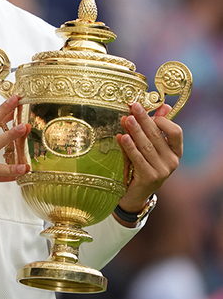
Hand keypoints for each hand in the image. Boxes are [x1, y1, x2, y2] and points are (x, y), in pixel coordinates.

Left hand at [114, 102, 182, 224]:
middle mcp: (172, 161)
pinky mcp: (149, 177)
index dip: (163, 120)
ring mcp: (162, 171)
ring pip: (146, 146)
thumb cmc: (142, 164)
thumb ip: (156, 127)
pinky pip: (138, 159)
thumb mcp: (150, 146)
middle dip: (144, 120)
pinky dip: (129, 147)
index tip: (148, 111)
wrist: (135, 193)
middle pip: (157, 136)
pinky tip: (122, 137)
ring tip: (126, 119)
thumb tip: (164, 106)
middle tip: (133, 107)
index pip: (176, 132)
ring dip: (135, 131)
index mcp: (175, 151)